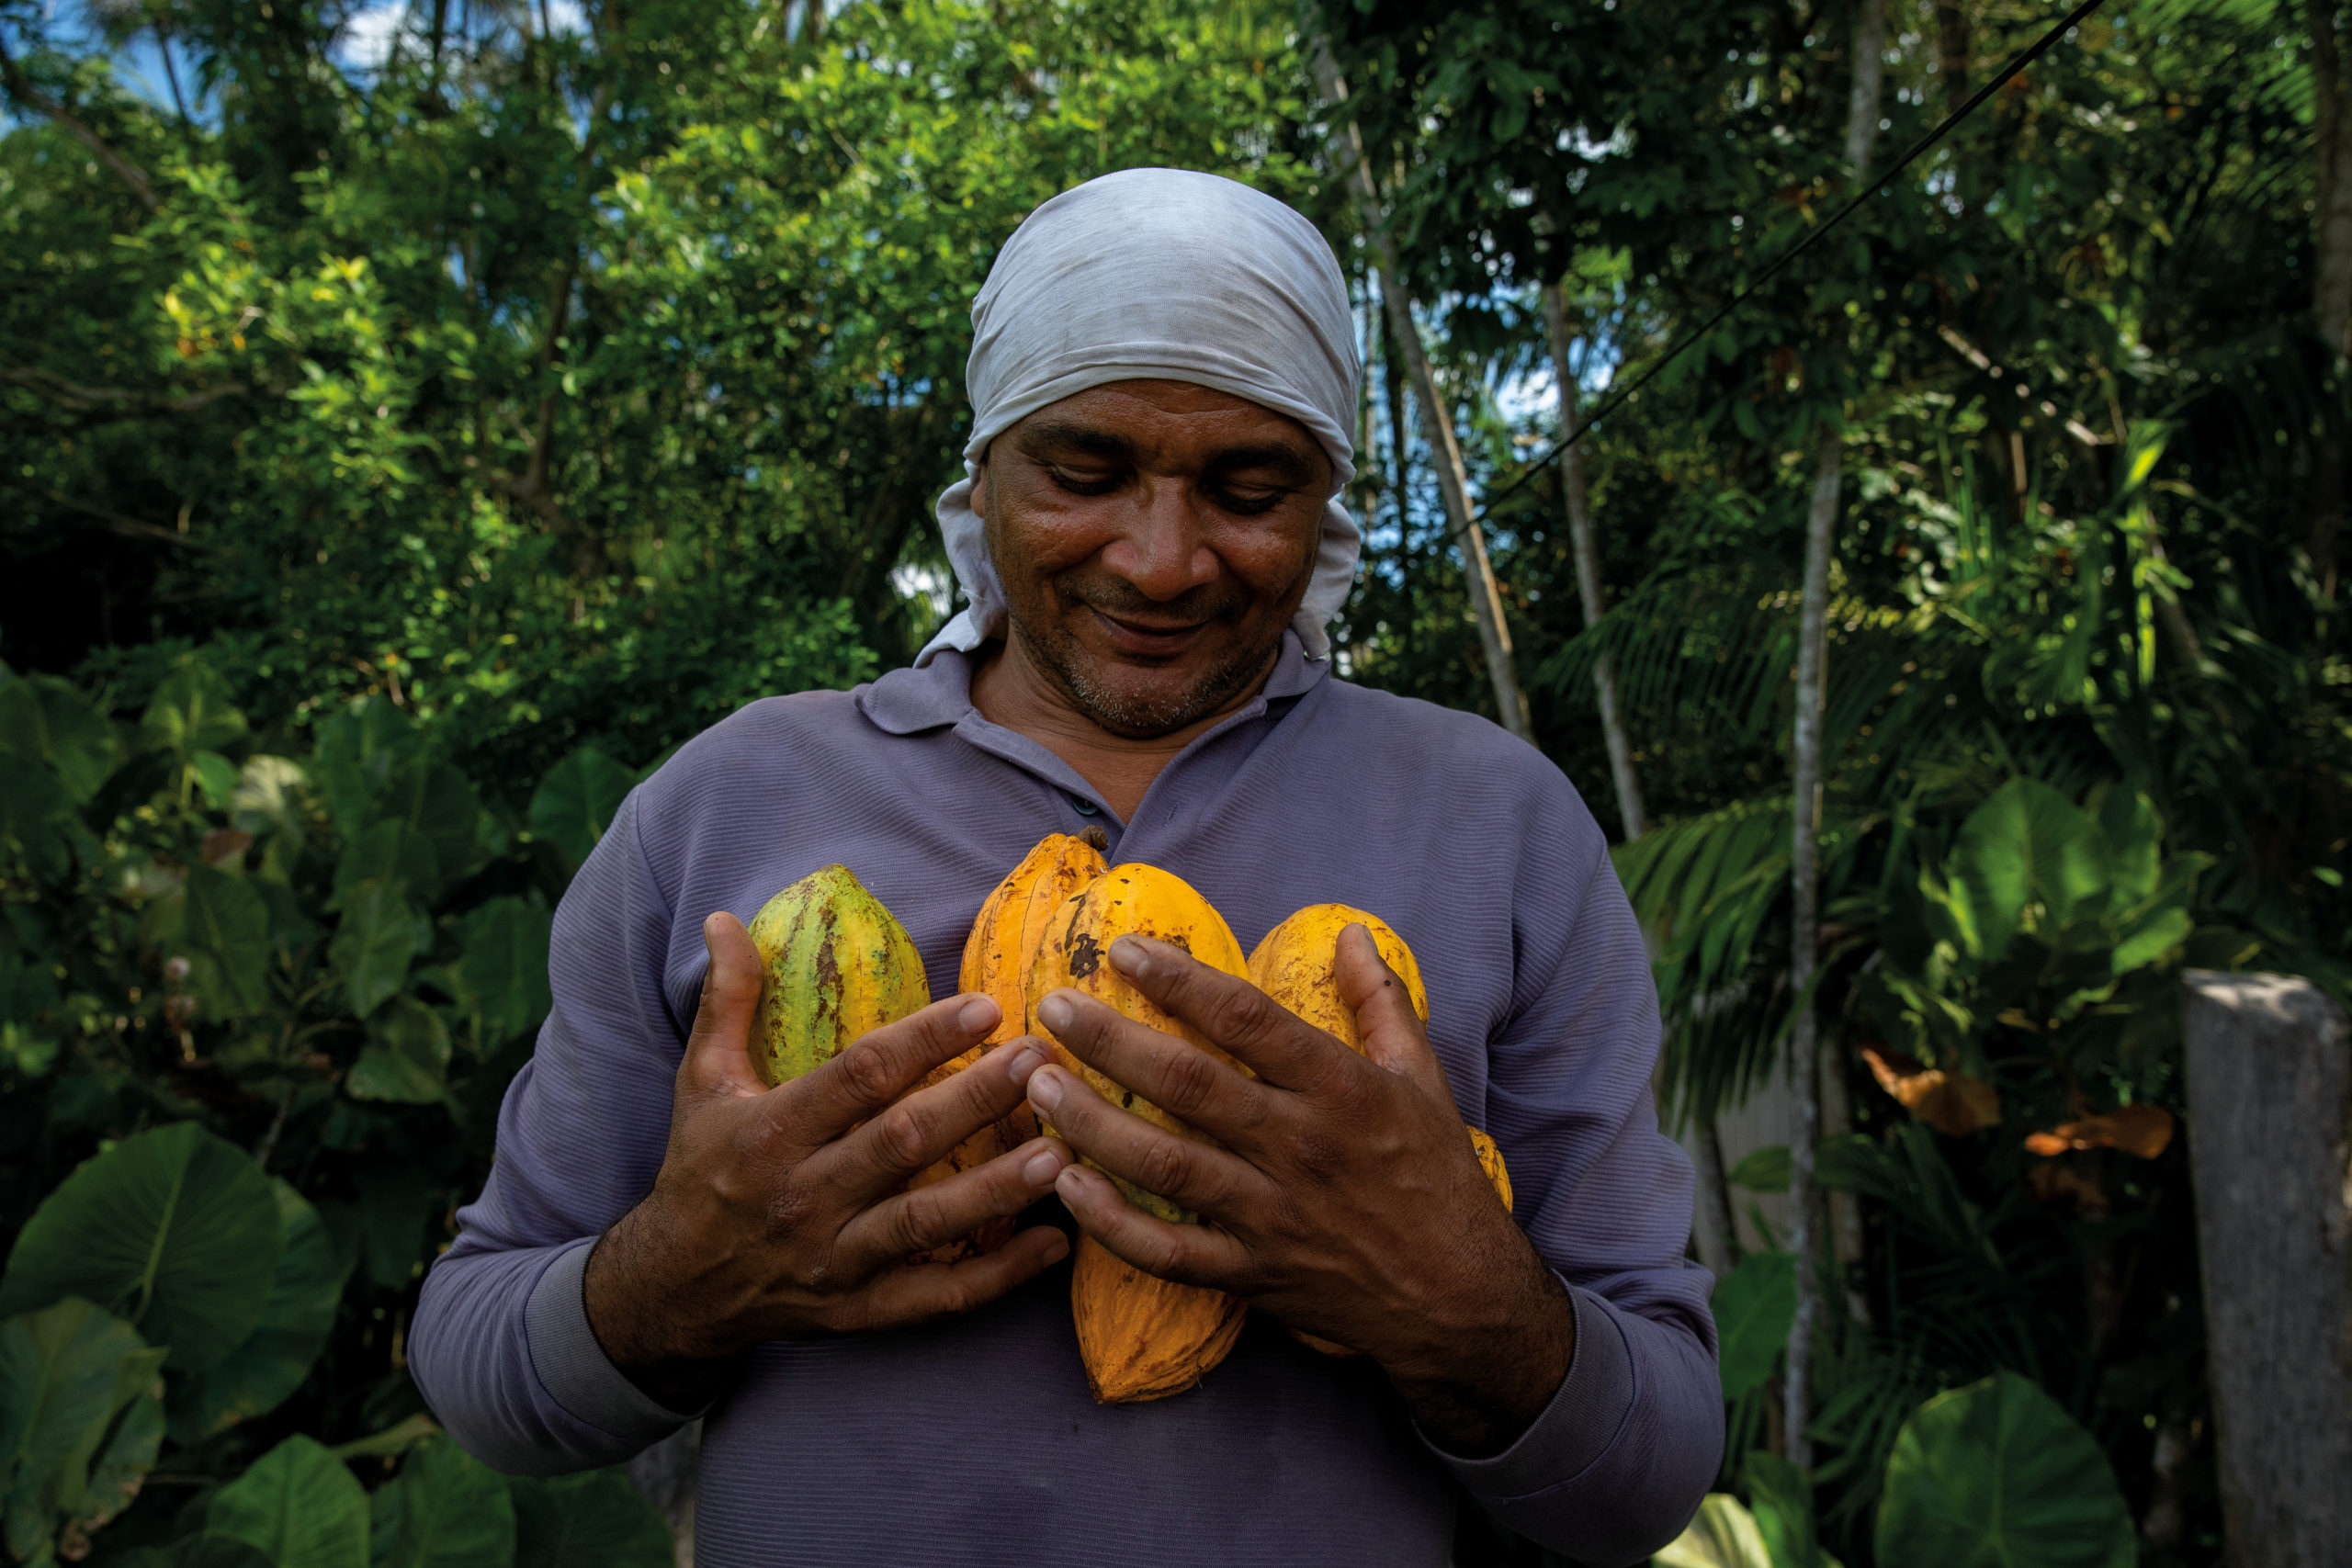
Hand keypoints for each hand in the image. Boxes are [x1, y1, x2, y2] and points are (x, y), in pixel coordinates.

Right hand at [583, 912, 1073, 1407]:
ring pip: (925, 1222)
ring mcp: (833, 1258)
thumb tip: (724, 918)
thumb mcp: (701, 1080)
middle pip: (903, 1142)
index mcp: (771, 1131)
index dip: (924, 1040)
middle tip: (1043, 1062)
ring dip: (997, 1188)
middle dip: (978, 1100)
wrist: (673, 1289)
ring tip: (1062, 1153)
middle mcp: (803, 1196)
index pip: (859, 1076)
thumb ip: (727, 999)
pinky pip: (935, 1299)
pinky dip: (997, 1277)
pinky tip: (1054, 1244)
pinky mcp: (857, 1310)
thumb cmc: (701, 1169)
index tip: (986, 1008)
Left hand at [1028, 924, 1573, 1453]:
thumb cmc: (1437, 1176)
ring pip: (1165, 1166)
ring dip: (1093, 1124)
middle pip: (1189, 1085)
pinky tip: (1066, 1186)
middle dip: (1112, 1042)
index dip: (1180, 980)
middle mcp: (1300, 1148)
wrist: (1458, 1297)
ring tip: (1036, 1086)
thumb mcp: (1423, 1078)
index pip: (1247, 1020)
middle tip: (1052, 1008)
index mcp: (1340, 1090)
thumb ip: (1380, 1002)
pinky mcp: (1251, 1274)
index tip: (1124, 949)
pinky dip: (1112, 1224)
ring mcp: (1271, 1216)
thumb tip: (1349, 933)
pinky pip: (1167, 1252)